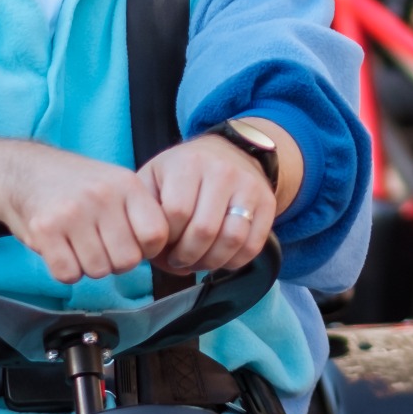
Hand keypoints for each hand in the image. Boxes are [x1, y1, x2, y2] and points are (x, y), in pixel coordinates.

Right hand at [0, 142, 173, 283]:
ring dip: (89, 266)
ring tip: (79, 243)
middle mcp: (102, 196)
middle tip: (101, 246)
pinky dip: (65, 270)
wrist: (24, 172)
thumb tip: (165, 250)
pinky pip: (68, 274)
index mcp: (127, 184)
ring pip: (98, 270)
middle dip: (116, 262)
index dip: (147, 249)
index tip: (133, 244)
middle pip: (128, 260)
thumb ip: (142, 213)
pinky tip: (61, 250)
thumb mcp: (117, 185)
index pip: (156, 235)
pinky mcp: (45, 230)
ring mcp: (72, 212)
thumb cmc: (77, 186)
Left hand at [141, 135, 276, 274]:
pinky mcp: (268, 202)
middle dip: (187, 256)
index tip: (161, 243)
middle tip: (179, 260)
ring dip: (211, 262)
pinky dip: (234, 262)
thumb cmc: (183, 173)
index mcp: (189, 164)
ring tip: (198, 261)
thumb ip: (144, 210)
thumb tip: (150, 249)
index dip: (165, 238)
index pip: (176, 213)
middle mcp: (223, 171)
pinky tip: (220, 258)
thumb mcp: (154, 178)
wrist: (230, 151)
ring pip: (232, 240)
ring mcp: (249, 186)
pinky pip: (253, 245)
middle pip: (204, 230)